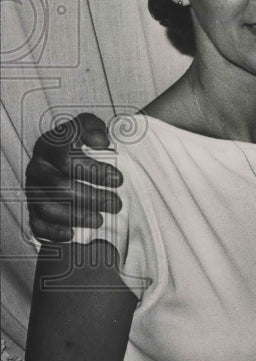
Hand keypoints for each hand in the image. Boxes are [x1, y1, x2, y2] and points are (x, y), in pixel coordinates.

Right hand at [25, 113, 121, 241]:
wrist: (70, 162)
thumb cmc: (83, 145)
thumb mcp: (89, 128)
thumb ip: (93, 127)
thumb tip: (101, 142)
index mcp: (49, 145)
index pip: (67, 156)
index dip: (94, 169)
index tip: (119, 179)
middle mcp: (38, 167)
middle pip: (60, 185)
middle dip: (92, 196)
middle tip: (117, 204)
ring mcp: (33, 189)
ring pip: (47, 206)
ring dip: (75, 215)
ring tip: (100, 219)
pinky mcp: (32, 209)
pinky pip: (36, 224)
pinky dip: (52, 231)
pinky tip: (72, 234)